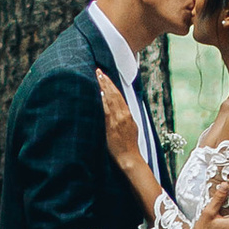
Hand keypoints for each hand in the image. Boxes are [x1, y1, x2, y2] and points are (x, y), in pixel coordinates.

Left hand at [95, 68, 146, 186]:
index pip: (118, 94)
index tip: (104, 74)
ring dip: (102, 88)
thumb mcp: (131, 126)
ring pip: (108, 100)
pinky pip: (104, 112)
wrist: (130, 158)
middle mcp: (121, 115)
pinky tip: (97, 94)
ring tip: (96, 77)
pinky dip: (101, 102)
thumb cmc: (130, 143)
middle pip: (112, 94)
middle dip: (105, 81)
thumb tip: (118, 106)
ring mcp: (115, 121)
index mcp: (127, 113)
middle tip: (98, 71)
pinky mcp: (109, 128)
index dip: (110, 83)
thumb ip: (124, 115)